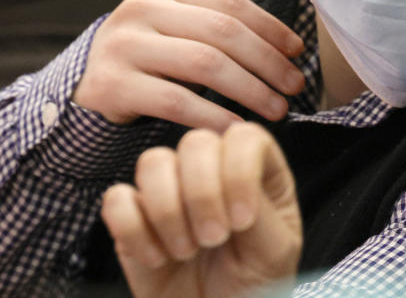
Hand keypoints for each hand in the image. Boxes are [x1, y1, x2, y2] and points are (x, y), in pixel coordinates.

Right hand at [74, 0, 304, 130]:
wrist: (83, 92)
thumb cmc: (148, 62)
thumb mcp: (178, 32)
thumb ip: (220, 30)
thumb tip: (290, 49)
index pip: (230, 3)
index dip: (271, 28)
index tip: (298, 52)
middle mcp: (139, 9)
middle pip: (223, 32)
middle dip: (268, 61)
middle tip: (296, 86)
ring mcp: (122, 45)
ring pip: (205, 64)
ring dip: (251, 90)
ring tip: (278, 110)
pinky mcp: (111, 85)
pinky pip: (177, 102)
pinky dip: (215, 116)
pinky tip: (238, 129)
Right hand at [101, 123, 302, 297]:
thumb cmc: (253, 286)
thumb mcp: (275, 253)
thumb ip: (263, 213)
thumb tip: (234, 186)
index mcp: (259, 171)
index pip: (245, 137)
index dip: (240, 173)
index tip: (242, 222)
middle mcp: (214, 170)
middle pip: (196, 142)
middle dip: (203, 195)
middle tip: (213, 239)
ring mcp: (171, 188)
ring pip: (153, 162)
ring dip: (168, 212)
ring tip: (187, 251)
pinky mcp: (133, 215)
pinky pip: (117, 199)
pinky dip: (135, 232)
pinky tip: (158, 258)